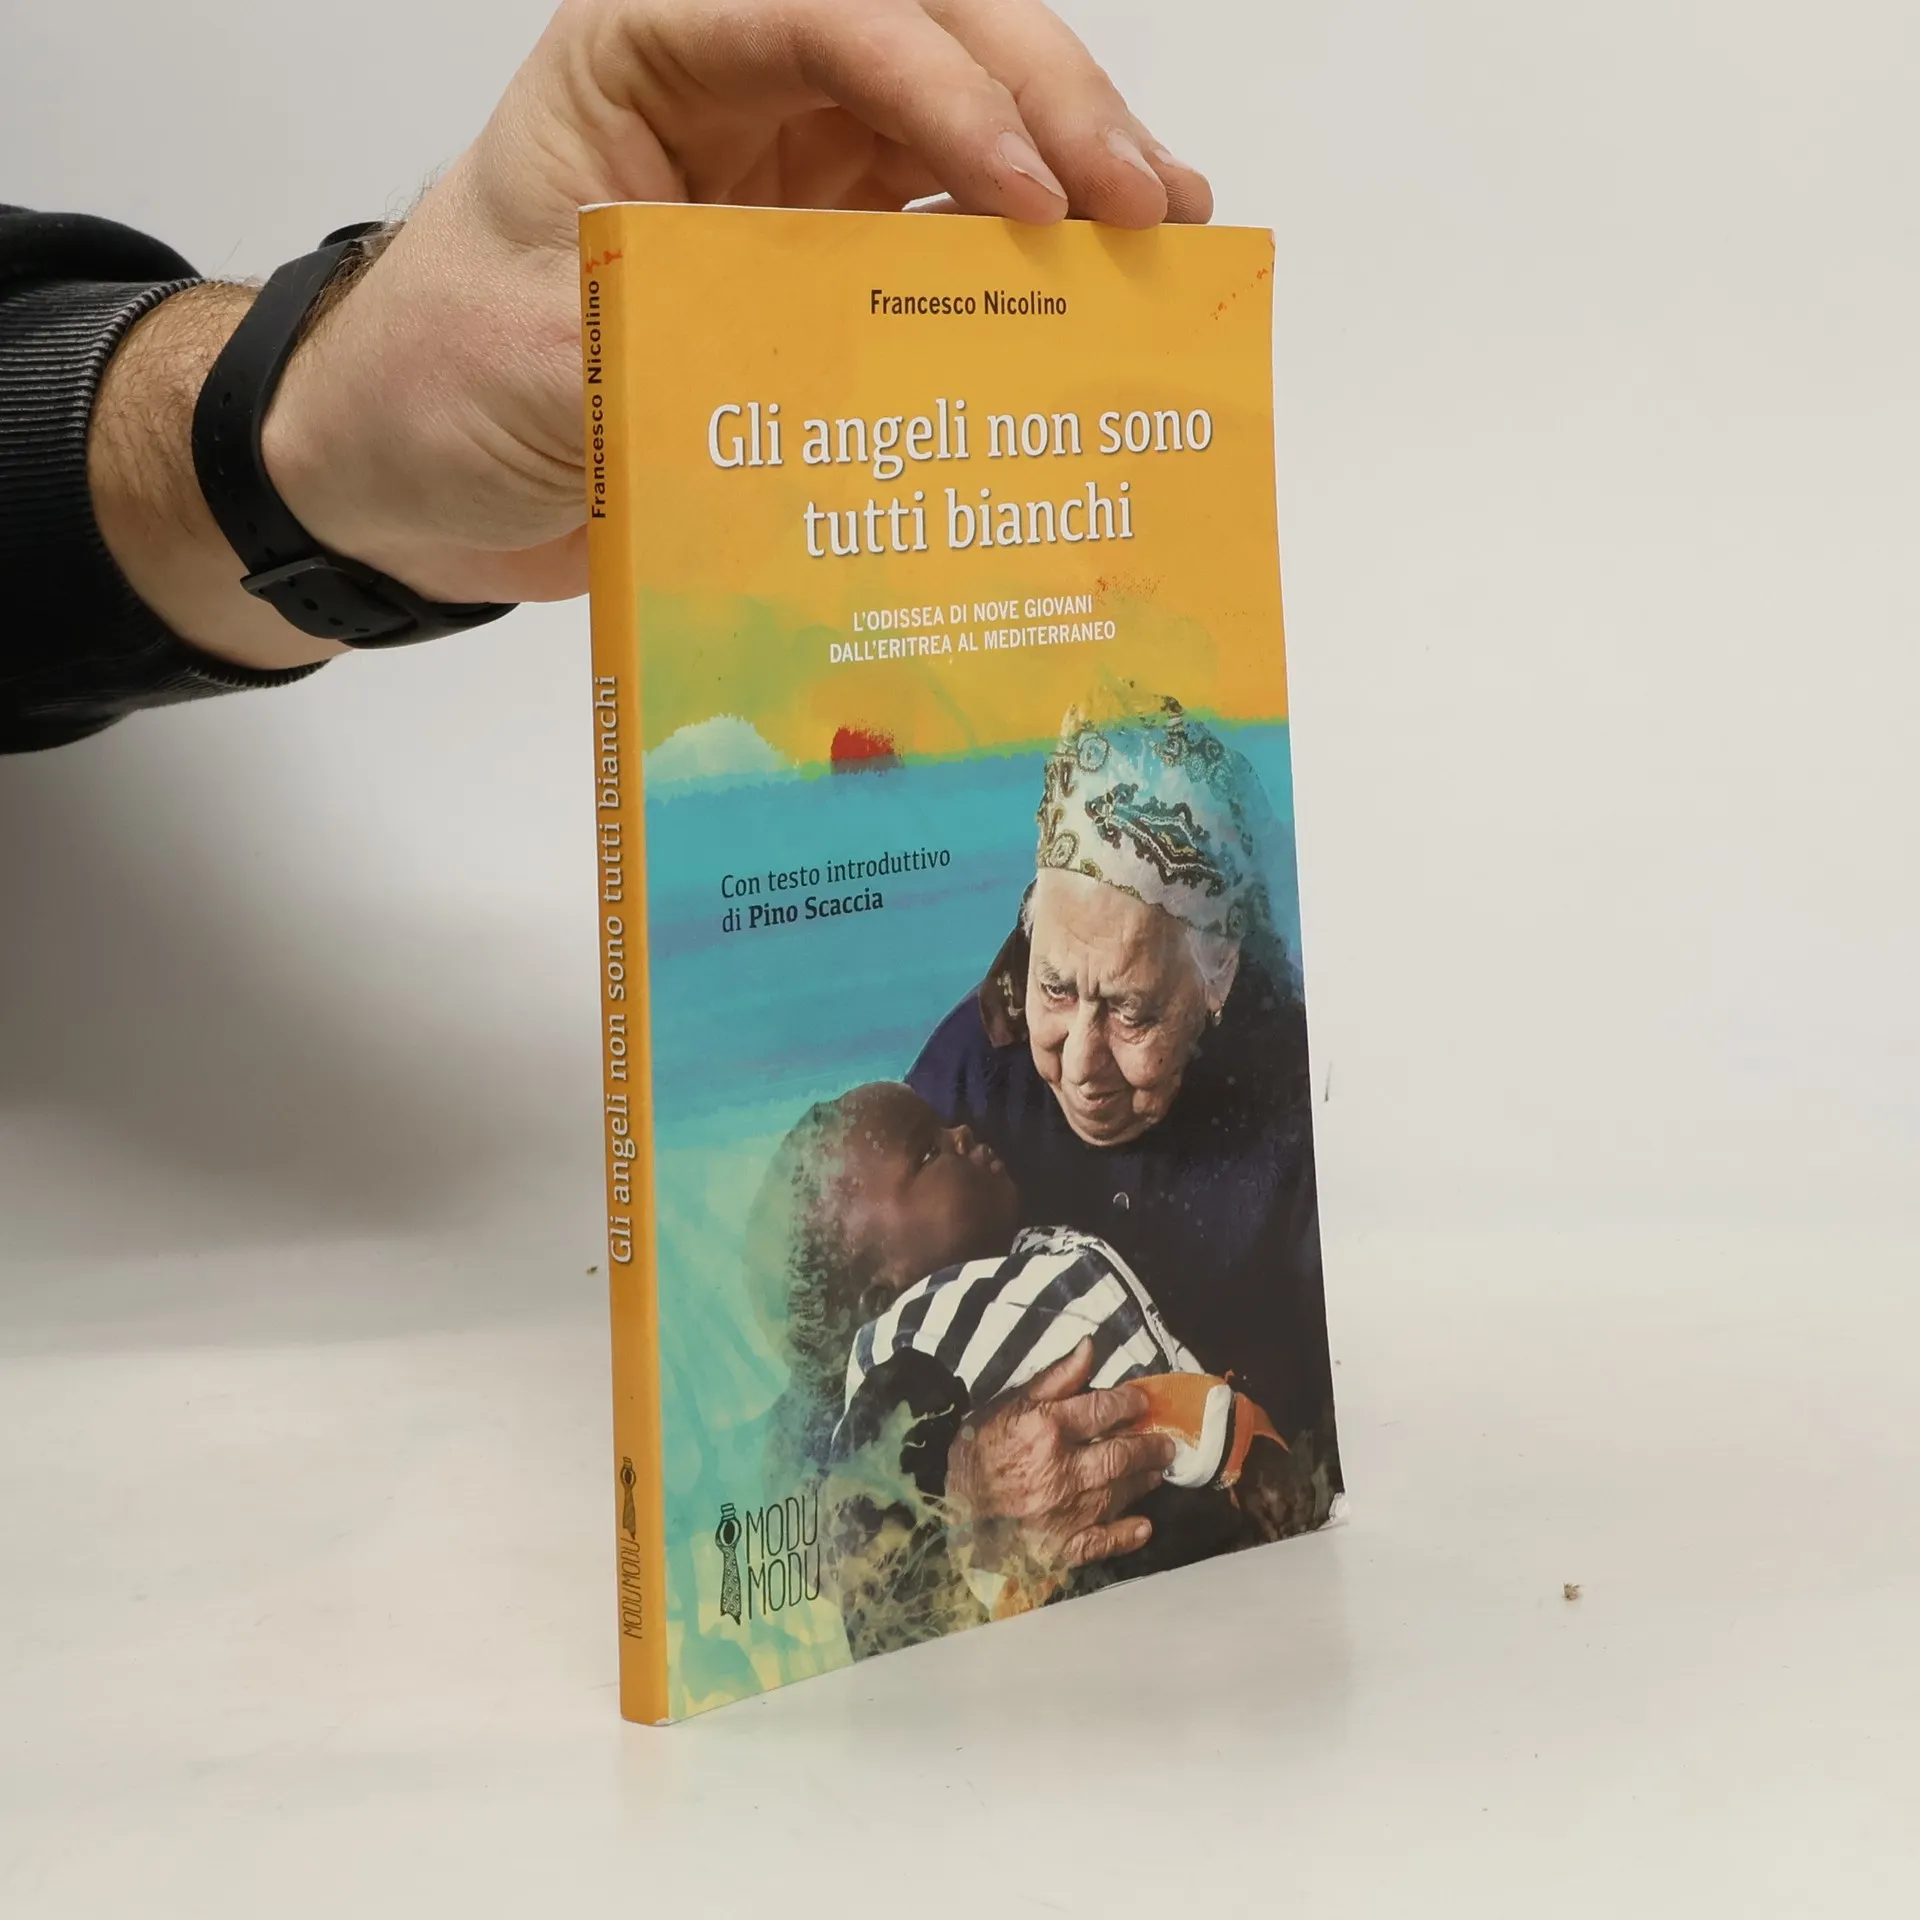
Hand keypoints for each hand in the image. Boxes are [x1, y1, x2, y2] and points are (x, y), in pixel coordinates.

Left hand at [262, 0, 1211, 617]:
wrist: (414, 468)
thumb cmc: (443, 382)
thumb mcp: (550, 357)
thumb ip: (702, 340)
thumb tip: (865, 374)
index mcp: (650, 56)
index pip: (825, 15)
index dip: (945, 88)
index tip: (1028, 194)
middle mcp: (739, 89)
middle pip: (929, 33)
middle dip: (1047, 102)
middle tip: (1139, 203)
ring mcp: (794, 169)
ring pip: (966, 115)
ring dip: (1074, 157)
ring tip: (1166, 226)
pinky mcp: (828, 258)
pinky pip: (955, 224)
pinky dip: (1039, 246)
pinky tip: (1114, 271)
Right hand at [945, 1337, 1174, 1573]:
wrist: (947, 1508)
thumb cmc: (978, 1449)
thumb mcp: (1010, 1403)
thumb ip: (1055, 1377)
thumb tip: (1090, 1347)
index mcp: (1047, 1429)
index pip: (1104, 1409)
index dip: (1129, 1402)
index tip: (1141, 1401)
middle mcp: (1060, 1472)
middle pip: (1121, 1454)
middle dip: (1150, 1445)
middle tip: (1166, 1442)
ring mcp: (1063, 1513)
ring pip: (1118, 1493)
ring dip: (1144, 1481)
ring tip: (1156, 1471)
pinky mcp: (1059, 1548)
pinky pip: (1102, 1542)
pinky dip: (1126, 1534)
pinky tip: (1143, 1525)